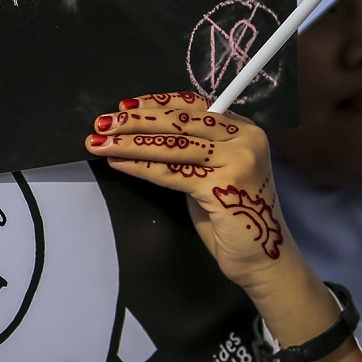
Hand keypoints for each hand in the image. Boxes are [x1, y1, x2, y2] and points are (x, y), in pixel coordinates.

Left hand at [84, 92, 287, 293]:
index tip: (125, 106)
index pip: (195, 106)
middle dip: (137, 121)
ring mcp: (239, 160)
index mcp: (244, 130)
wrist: (260, 258)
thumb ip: (192, 149)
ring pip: (173, 145)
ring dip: (130, 143)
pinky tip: (119, 162)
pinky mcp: (225, 185)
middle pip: (181, 121)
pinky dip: (140, 166)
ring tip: (101, 143)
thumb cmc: (230, 217)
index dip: (158, 103)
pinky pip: (172, 172)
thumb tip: (143, 132)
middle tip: (103, 123)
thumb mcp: (212, 172)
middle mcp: (246, 139)